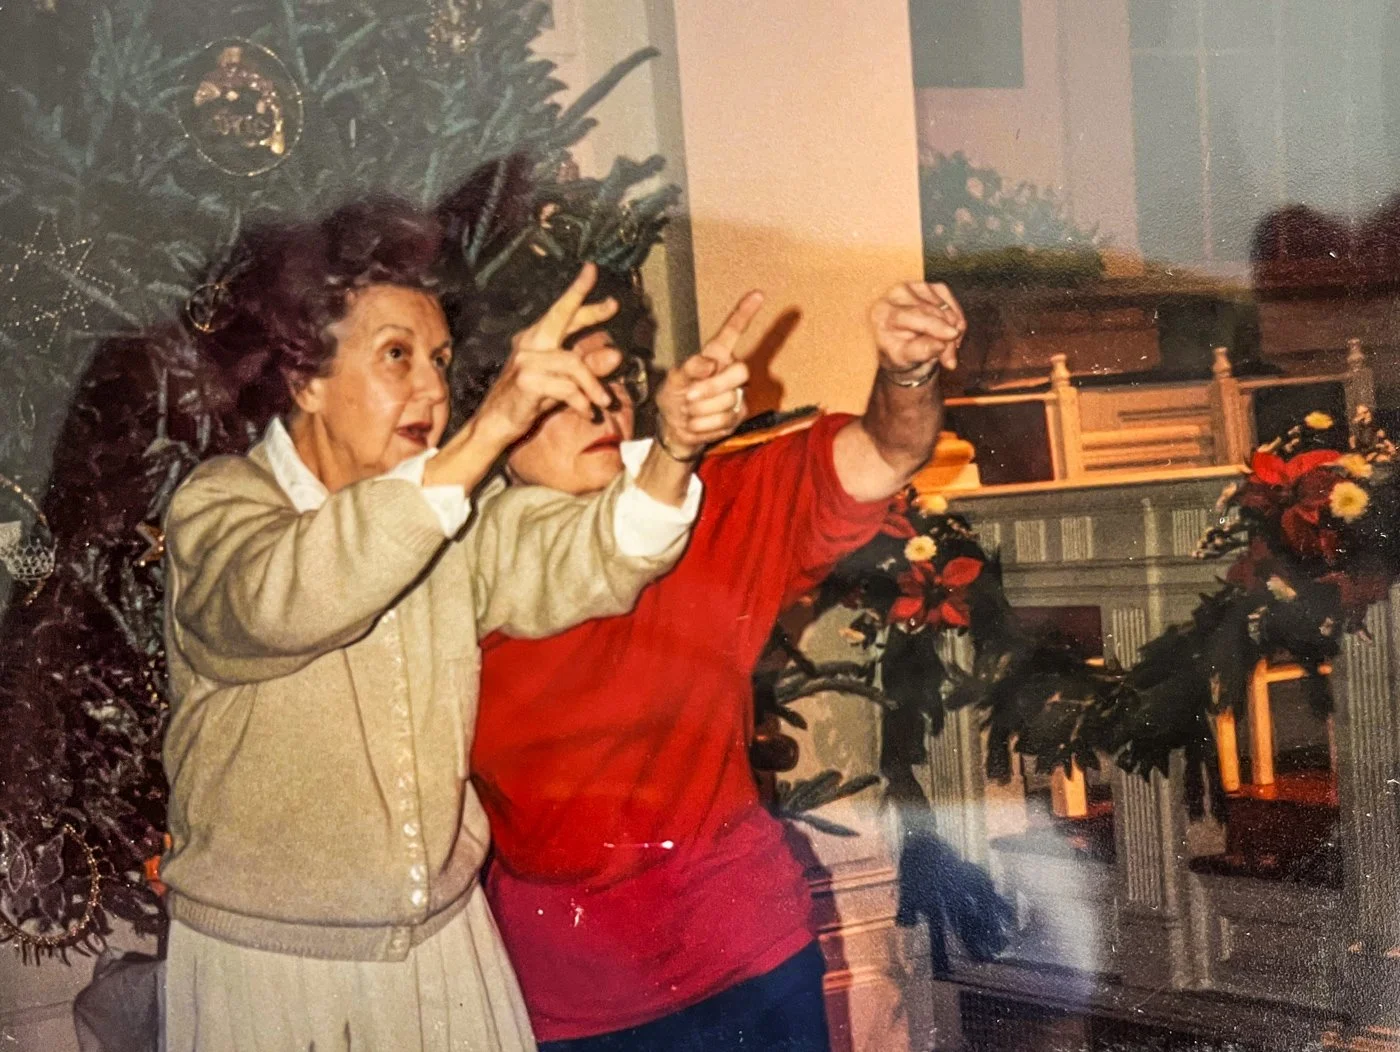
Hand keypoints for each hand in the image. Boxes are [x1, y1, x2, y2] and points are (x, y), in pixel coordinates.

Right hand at [468, 263, 619, 449]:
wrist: (496, 424)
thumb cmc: (528, 400)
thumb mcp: (563, 381)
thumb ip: (587, 367)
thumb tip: (616, 355)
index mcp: (536, 339)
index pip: (561, 311)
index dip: (578, 292)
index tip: (592, 270)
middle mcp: (529, 343)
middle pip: (561, 316)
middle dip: (588, 308)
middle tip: (614, 304)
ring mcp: (525, 361)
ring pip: (573, 363)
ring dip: (593, 385)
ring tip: (604, 401)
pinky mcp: (526, 381)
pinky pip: (566, 387)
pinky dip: (580, 401)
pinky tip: (587, 413)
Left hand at [653, 290, 764, 459]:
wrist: (675, 427)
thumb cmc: (675, 395)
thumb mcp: (674, 379)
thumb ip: (689, 369)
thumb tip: (709, 364)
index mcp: (716, 354)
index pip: (733, 330)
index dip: (745, 313)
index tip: (758, 294)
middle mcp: (731, 370)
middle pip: (740, 372)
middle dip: (712, 388)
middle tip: (689, 397)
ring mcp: (737, 393)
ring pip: (729, 401)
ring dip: (701, 411)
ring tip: (689, 411)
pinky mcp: (738, 415)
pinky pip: (725, 419)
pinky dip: (704, 425)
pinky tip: (696, 423)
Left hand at [869, 281, 964, 382]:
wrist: (898, 348)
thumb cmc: (896, 353)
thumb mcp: (903, 359)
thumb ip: (920, 351)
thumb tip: (941, 345)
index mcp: (883, 312)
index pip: (914, 315)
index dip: (935, 325)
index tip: (952, 335)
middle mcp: (896, 294)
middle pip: (933, 312)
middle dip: (947, 337)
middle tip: (948, 360)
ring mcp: (915, 287)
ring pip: (945, 308)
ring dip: (953, 331)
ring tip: (946, 350)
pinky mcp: (931, 287)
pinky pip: (951, 302)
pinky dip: (956, 320)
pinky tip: (949, 334)